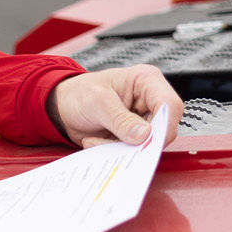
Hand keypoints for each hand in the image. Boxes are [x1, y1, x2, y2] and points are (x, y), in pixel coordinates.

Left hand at [51, 65, 182, 146]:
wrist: (61, 107)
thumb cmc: (78, 94)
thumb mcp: (96, 102)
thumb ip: (120, 119)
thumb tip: (143, 135)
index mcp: (146, 81)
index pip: (170, 105)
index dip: (165, 126)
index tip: (148, 141)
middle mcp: (149, 99)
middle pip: (163, 128)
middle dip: (138, 141)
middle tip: (112, 142)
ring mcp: (143, 118)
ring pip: (148, 143)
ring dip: (123, 147)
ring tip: (97, 140)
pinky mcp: (134, 134)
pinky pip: (135, 150)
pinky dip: (116, 150)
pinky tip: (97, 141)